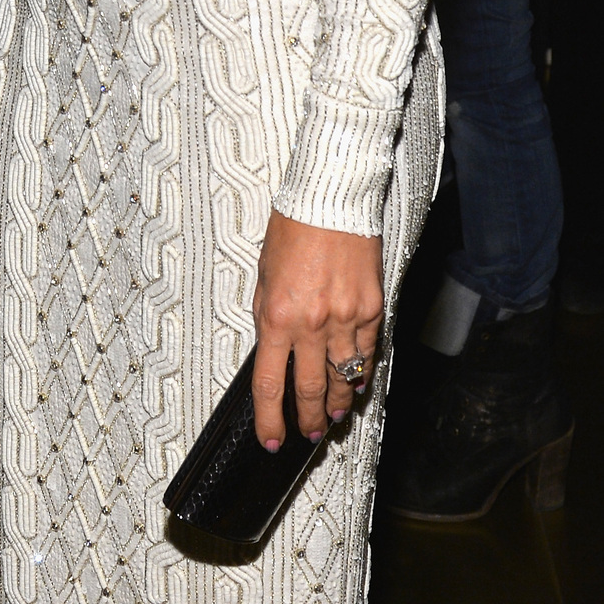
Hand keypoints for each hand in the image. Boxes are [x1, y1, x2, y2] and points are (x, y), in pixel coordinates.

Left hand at [251, 210, 381, 446]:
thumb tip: (274, 351)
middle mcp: (310, 325)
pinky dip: (360, 373)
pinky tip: (355, 384)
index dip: (269, 418)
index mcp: (275, 316)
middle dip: (306, 419)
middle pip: (308, 390)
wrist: (330, 200)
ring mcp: (345, 320)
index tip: (270, 437)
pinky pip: (367, 354)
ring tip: (332, 416)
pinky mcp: (372, 310)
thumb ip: (269, 317)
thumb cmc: (292, 230)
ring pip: (342, 379)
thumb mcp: (264, 276)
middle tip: (308, 433)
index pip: (269, 383)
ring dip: (336, 402)